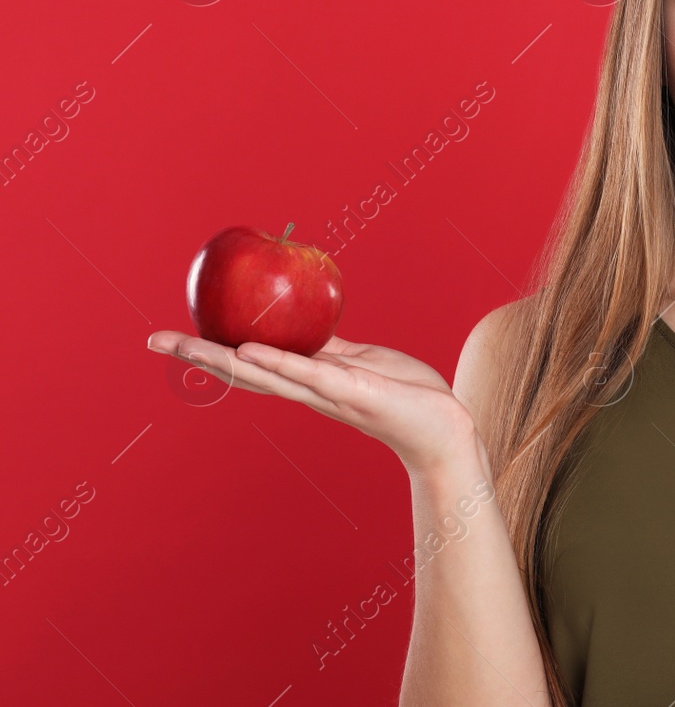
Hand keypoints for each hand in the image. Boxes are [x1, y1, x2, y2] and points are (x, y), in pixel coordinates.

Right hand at [146, 330, 479, 476]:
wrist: (442, 424)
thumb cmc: (404, 392)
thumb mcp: (359, 362)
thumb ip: (327, 350)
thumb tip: (300, 327)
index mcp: (306, 381)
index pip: (249, 364)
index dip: (211, 351)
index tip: (171, 337)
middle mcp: (306, 390)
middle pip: (242, 371)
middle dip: (198, 355)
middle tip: (154, 340)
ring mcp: (325, 393)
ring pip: (266, 374)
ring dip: (224, 359)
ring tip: (186, 344)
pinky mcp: (351, 391)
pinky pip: (309, 374)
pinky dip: (279, 362)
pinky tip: (249, 350)